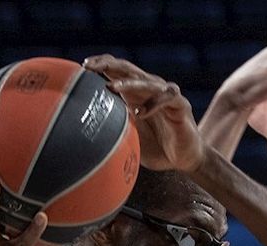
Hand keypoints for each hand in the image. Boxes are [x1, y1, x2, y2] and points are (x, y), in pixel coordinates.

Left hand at [84, 56, 202, 171]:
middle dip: (108, 65)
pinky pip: (167, 97)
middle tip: (89, 67)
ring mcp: (165, 95)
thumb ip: (113, 127)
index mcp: (134, 92)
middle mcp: (149, 88)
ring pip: (147, 81)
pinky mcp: (181, 105)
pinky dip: (153, 103)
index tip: (82, 68)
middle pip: (128, 69)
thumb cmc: (155, 147)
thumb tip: (84, 127)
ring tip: (112, 88)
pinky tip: (140, 113)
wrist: (184, 159)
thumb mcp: (128, 137)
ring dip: (129, 83)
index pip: (116, 70)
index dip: (101, 65)